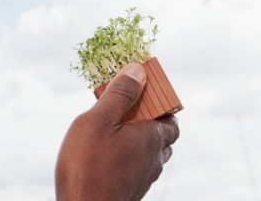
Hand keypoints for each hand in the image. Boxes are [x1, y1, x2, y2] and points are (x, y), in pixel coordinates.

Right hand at [55, 63, 179, 200]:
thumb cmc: (89, 166)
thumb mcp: (98, 120)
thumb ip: (119, 95)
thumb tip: (138, 71)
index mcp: (153, 137)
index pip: (171, 115)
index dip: (159, 102)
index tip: (140, 91)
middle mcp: (155, 158)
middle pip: (163, 134)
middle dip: (147, 120)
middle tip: (122, 110)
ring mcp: (144, 177)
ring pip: (149, 153)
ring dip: (137, 140)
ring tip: (111, 132)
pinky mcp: (131, 190)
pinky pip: (135, 168)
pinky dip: (127, 157)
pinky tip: (105, 156)